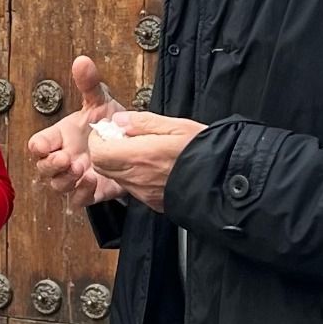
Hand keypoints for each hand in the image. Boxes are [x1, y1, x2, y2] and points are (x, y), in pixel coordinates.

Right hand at [27, 55, 126, 208]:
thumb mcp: (100, 101)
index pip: (38, 144)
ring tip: (81, 169)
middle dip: (50, 165)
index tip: (45, 145)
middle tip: (65, 158)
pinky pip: (78, 201)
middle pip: (43, 169)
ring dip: (66, 179)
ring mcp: (76, 177)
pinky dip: (82, 193)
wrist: (134, 144)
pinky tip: (92, 181)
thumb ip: (89, 83)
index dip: (38, 145)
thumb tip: (82, 61)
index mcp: (60, 137)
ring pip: (58, 186)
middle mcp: (63, 158)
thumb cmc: (109, 123)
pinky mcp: (92, 191)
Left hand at [87, 111, 206, 212]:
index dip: (98, 139)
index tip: (110, 129)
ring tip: (140, 150)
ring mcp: (144, 193)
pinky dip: (133, 175)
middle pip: (102, 166)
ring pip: (116, 177)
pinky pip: (132, 188)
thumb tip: (118, 121)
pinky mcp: (153, 202)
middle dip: (105, 150)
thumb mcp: (176, 126)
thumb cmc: (203, 150)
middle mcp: (138, 177)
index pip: (99, 152)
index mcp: (140, 156)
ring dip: (119, 163)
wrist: (224, 181)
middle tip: (122, 138)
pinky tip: (151, 165)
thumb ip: (142, 122)